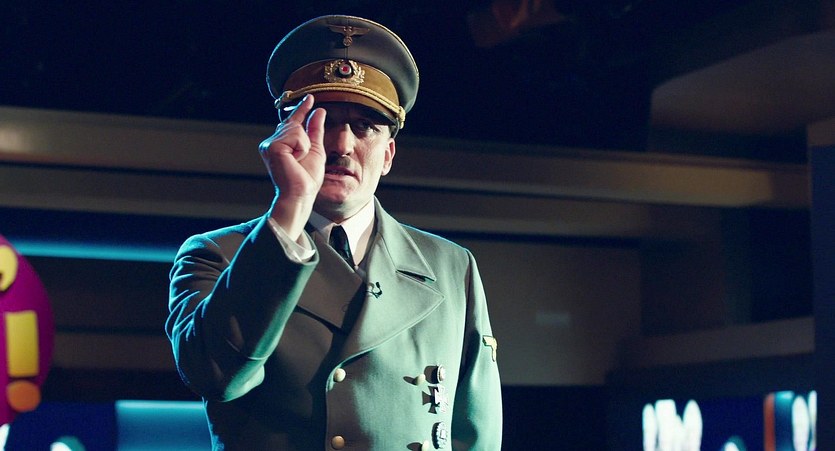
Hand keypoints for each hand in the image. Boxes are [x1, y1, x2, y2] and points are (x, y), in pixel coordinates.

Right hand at [259, 94, 326, 237]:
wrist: (300, 194)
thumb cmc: (306, 178)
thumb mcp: (315, 150)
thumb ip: (315, 130)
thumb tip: (318, 111)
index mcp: (280, 144)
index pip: (293, 122)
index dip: (301, 109)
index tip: (310, 97)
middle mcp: (271, 142)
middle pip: (295, 123)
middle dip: (305, 139)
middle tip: (301, 159)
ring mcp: (269, 144)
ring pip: (296, 129)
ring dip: (304, 145)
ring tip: (298, 161)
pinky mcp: (272, 147)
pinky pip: (296, 136)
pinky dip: (302, 147)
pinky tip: (295, 160)